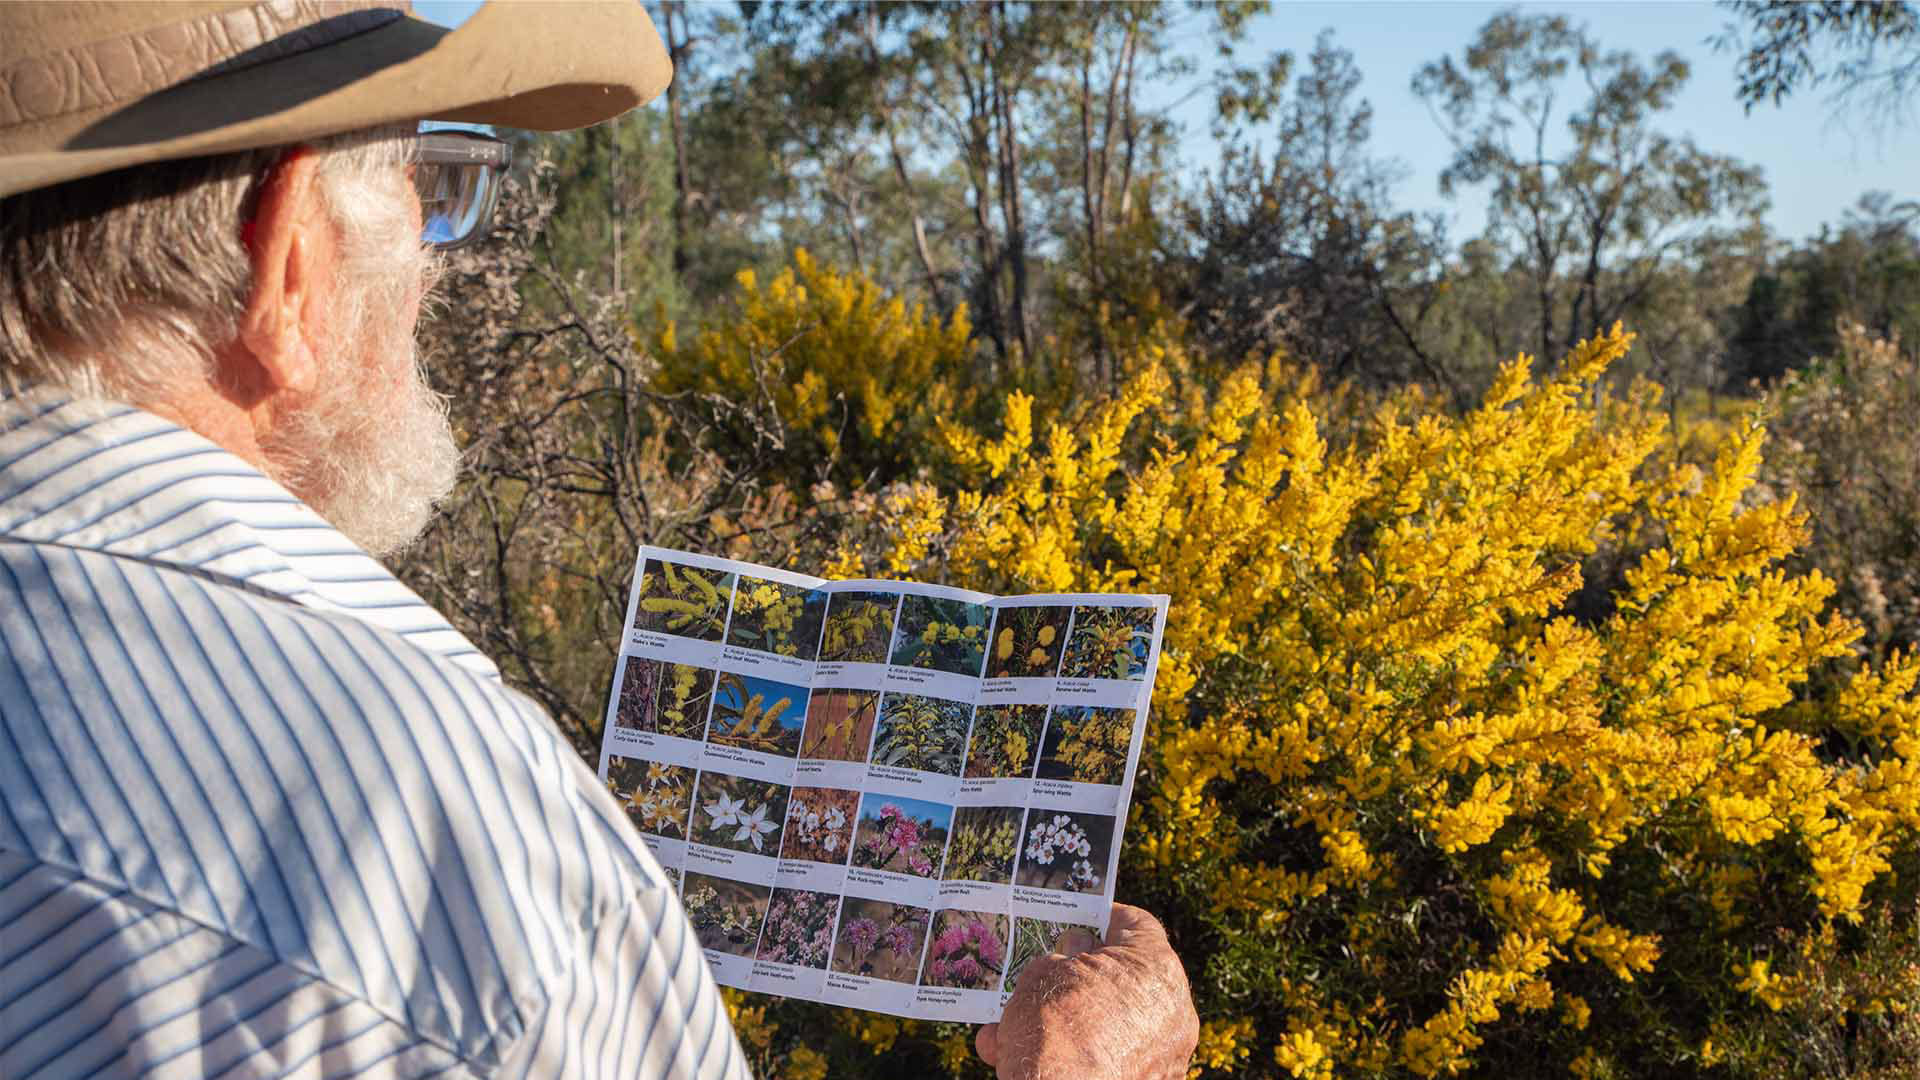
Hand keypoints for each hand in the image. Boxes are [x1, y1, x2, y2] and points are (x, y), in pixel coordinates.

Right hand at [976, 903, 1197, 1079]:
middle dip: (1074, 978)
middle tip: (1043, 974)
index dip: (1101, 917)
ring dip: (1060, 1023)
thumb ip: (1059, 958)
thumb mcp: (1043, 976)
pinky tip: (1017, 1055)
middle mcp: (1172, 1010)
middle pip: (1120, 979)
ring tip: (1010, 1027)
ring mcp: (1164, 1054)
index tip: (1075, 920)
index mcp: (1156, 967)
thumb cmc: (1055, 1028)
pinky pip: (1108, 1059)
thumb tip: (1071, 954)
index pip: (1135, 924)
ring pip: (1107, 1026)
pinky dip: (1071, 1056)